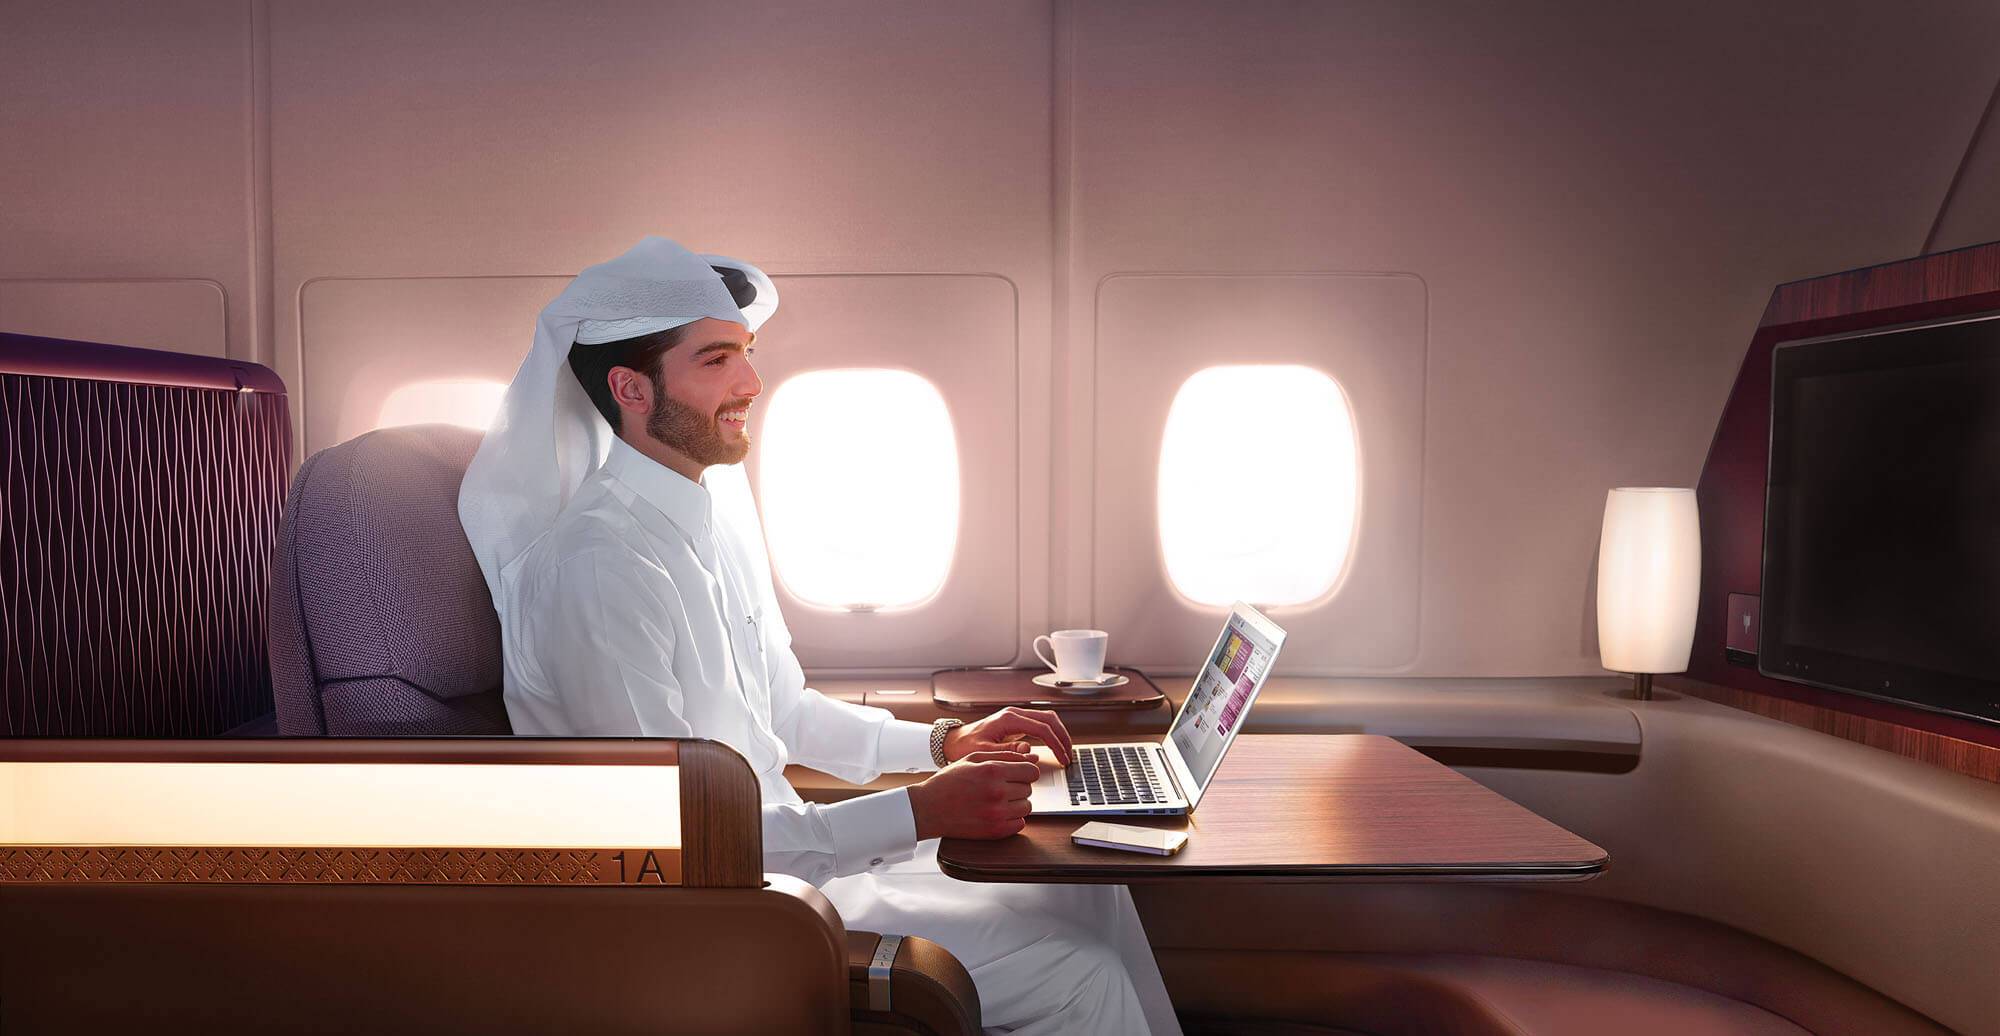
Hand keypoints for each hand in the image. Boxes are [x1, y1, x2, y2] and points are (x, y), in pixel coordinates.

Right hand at [908, 752, 1040, 840]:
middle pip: (1029, 789)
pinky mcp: (995, 831)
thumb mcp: (972, 759)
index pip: (1032, 771)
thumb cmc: (948, 782)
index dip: (1026, 771)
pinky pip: (1020, 824)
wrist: (928, 808)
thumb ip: (1004, 755)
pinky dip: (1012, 819)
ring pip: (1027, 807)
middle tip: (1000, 787)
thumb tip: (1030, 758)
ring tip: (997, 800)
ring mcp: (997, 814)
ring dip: (1016, 803)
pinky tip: (997, 813)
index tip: (1017, 774)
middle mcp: (997, 792)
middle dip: (1018, 786)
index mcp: (993, 771)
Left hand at [942, 706, 1073, 766]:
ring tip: (1065, 752)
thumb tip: (1030, 752)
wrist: (952, 741)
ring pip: (1047, 719)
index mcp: (1008, 719)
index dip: (1056, 744)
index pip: (1041, 728)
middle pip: (1049, 719)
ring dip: (1059, 734)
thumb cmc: (964, 747)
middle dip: (1063, 736)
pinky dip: (1050, 735)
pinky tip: (1054, 748)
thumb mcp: (983, 753)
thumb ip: (1007, 753)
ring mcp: (1015, 717)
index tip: (1062, 758)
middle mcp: (1014, 714)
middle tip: (1069, 755)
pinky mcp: (1016, 724)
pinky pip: (1039, 725)